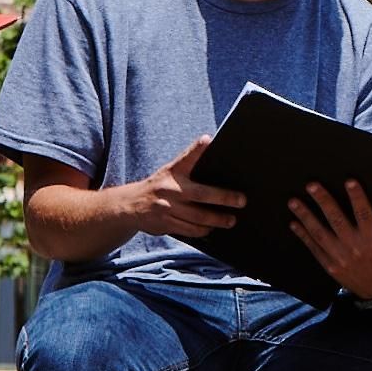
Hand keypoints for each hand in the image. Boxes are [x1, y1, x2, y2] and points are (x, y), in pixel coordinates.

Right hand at [117, 136, 247, 236]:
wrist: (129, 205)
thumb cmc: (159, 186)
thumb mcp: (170, 171)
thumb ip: (189, 162)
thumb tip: (210, 144)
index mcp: (172, 172)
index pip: (186, 157)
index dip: (197, 148)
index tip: (208, 140)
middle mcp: (170, 189)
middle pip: (201, 194)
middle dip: (224, 198)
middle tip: (241, 201)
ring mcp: (167, 208)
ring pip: (198, 217)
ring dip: (217, 220)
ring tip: (230, 220)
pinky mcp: (165, 224)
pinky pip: (189, 230)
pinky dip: (203, 231)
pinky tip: (212, 229)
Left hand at [291, 181, 371, 301]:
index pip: (365, 214)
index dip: (358, 197)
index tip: (349, 180)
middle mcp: (356, 247)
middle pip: (337, 221)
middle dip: (324, 202)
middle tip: (311, 184)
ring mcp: (340, 257)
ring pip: (320, 233)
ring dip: (305, 216)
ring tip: (294, 200)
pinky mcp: (329, 265)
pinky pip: (314, 248)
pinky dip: (303, 235)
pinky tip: (293, 221)